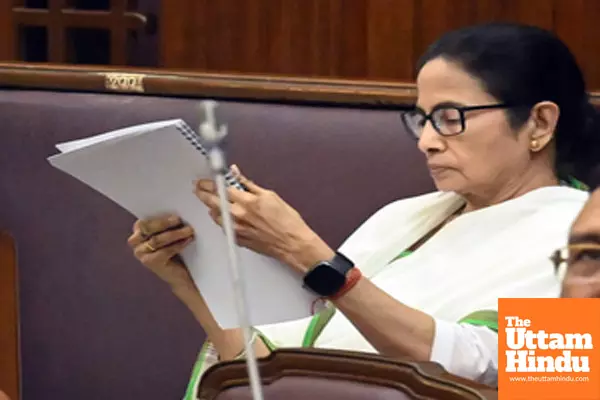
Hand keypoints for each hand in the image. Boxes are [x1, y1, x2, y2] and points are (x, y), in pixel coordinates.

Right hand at [127, 215, 195, 289]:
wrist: (179, 273)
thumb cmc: (175, 249)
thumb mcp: (170, 232)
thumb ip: (168, 222)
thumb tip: (179, 209)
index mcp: (138, 231)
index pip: (143, 222)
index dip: (159, 218)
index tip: (175, 215)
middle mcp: (135, 243)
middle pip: (147, 229)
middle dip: (164, 223)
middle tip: (180, 220)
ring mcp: (141, 254)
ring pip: (156, 240)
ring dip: (175, 234)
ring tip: (189, 230)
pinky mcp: (150, 263)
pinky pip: (164, 251)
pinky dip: (178, 245)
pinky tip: (188, 241)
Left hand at [194, 166, 333, 273]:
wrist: (292, 244)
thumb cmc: (286, 221)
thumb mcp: (270, 196)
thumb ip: (249, 184)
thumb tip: (236, 173)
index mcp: (246, 201)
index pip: (220, 188)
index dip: (209, 183)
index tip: (204, 181)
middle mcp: (238, 215)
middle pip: (212, 201)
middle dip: (202, 193)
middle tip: (198, 188)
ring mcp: (236, 229)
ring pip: (215, 215)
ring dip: (211, 207)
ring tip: (212, 202)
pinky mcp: (237, 239)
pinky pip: (223, 227)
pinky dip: (222, 219)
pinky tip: (225, 216)